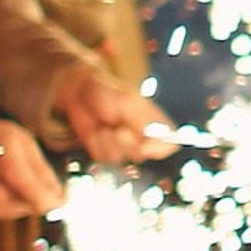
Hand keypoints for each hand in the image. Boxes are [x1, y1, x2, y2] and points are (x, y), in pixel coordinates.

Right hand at [0, 109, 63, 218]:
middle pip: (38, 207)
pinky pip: (17, 210)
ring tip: (21, 173)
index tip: (66, 191)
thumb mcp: (26, 144)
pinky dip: (21, 198)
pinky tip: (12, 181)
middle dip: (45, 194)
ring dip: (32, 196)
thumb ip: (44, 171)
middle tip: (37, 172)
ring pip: (29, 209)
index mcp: (10, 174)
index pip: (43, 204)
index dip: (59, 201)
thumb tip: (59, 194)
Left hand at [52, 69, 176, 166]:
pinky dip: (95, 144)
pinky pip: (101, 157)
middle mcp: (141, 138)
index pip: (168, 144)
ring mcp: (122, 147)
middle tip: (118, 128)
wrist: (82, 92)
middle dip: (126, 143)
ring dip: (107, 141)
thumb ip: (143, 121)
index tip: (144, 146)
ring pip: (118, 158)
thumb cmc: (108, 92)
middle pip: (140, 155)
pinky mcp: (104, 152)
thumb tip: (155, 139)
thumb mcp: (128, 101)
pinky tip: (96, 131)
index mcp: (155, 124)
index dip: (158, 149)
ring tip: (105, 126)